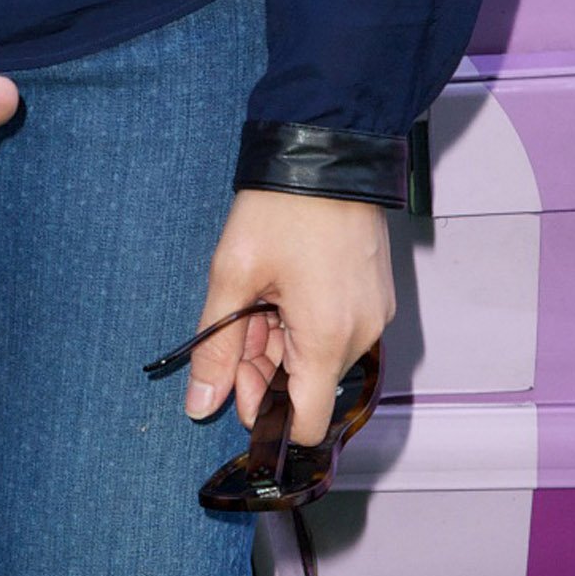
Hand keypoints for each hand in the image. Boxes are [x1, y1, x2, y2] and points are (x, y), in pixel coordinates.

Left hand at [184, 188, 393, 443]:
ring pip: (319, 356)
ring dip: (281, 340)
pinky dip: (304, 321)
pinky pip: (336, 329)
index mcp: (329, 339)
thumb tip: (200, 407)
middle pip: (308, 386)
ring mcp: (373, 315)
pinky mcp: (375, 295)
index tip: (235, 380)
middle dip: (264, 366)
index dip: (265, 414)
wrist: (326, 150)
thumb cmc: (280, 208)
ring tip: (256, 292)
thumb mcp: (233, 274)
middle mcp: (362, 336)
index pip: (308, 425)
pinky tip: (279, 286)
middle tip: (235, 320)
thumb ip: (216, 347)